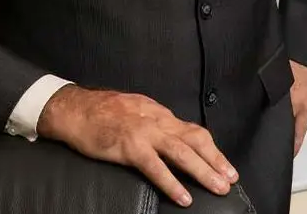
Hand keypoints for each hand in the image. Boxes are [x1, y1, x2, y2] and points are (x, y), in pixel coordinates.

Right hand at [37, 85, 238, 207]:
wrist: (75, 109)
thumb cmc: (102, 112)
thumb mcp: (135, 110)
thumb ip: (154, 122)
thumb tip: (171, 135)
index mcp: (159, 113)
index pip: (192, 130)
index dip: (212, 149)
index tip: (225, 165)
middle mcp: (157, 120)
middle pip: (194, 139)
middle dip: (216, 160)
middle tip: (231, 178)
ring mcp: (144, 132)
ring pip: (181, 152)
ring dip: (203, 171)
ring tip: (218, 187)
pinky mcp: (129, 146)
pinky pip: (155, 167)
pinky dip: (172, 183)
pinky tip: (183, 198)